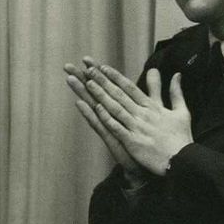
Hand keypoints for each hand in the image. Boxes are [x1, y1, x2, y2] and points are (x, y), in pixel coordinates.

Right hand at [64, 57, 144, 186]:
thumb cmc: (152, 139)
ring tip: (70, 79)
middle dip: (83, 79)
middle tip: (68, 65)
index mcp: (124, 109)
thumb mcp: (155, 110)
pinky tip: (81, 104)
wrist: (154, 164)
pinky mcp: (114, 138)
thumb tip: (155, 71)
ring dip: (82, 93)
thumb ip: (155, 90)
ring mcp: (112, 127)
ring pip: (94, 106)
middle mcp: (114, 116)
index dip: (99, 73)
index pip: (110, 87)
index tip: (88, 59)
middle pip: (97, 94)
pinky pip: (100, 125)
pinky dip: (91, 114)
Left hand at [83, 64, 192, 176]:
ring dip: (101, 95)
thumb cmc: (181, 137)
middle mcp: (143, 114)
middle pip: (120, 94)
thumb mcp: (182, 111)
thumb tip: (177, 74)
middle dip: (103, 81)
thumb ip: (176, 92)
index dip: (116, 77)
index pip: (131, 88)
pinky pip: (117, 127)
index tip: (103, 68)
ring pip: (115, 108)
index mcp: (153, 107)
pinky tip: (96, 109)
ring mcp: (137, 127)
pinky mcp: (133, 141)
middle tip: (89, 69)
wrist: (182, 160)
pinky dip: (107, 117)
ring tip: (88, 83)